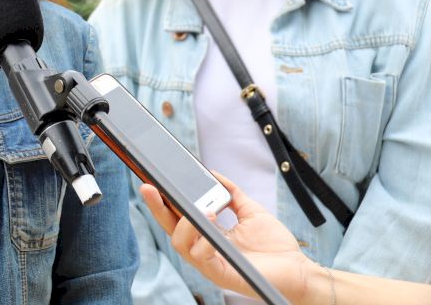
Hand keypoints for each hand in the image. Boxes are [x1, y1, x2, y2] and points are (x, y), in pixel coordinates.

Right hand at [140, 171, 318, 302]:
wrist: (298, 269)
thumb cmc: (275, 245)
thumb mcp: (250, 210)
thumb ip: (232, 193)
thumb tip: (213, 173)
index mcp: (208, 236)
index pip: (177, 219)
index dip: (162, 202)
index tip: (151, 183)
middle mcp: (204, 250)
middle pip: (170, 230)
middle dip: (156, 208)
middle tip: (149, 188)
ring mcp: (210, 264)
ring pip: (180, 244)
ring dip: (186, 224)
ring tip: (202, 210)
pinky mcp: (221, 274)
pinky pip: (200, 258)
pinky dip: (202, 239)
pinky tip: (212, 223)